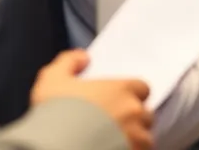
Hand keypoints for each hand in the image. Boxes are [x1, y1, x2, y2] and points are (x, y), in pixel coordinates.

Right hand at [30, 51, 152, 149]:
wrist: (52, 147)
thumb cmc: (54, 115)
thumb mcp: (52, 80)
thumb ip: (68, 62)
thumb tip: (82, 58)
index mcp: (122, 90)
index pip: (142, 88)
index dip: (131, 96)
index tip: (118, 104)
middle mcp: (134, 113)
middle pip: (146, 115)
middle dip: (134, 120)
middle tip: (114, 127)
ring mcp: (136, 138)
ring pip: (145, 139)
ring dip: (135, 141)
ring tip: (116, 143)